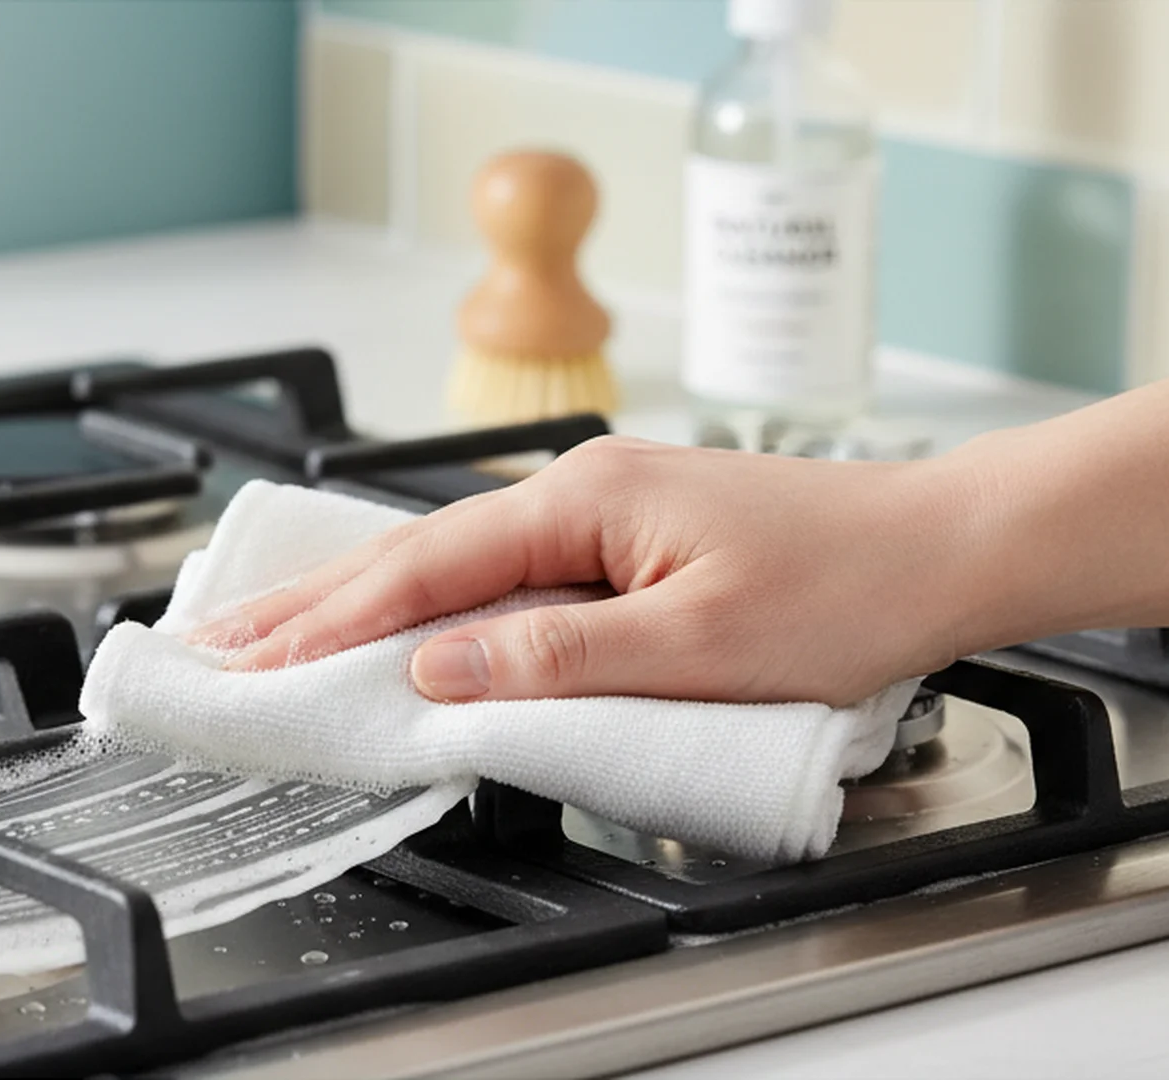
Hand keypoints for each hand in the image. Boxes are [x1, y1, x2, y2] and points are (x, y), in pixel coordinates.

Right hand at [187, 436, 980, 706]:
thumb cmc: (847, 584)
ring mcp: (602, 510)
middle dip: (315, 601)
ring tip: (280, 631)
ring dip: (365, 600)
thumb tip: (437, 667)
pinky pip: (504, 573)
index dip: (336, 621)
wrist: (945, 548)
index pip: (429, 568)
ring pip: (454, 561)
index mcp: (586, 499)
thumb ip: (558, 656)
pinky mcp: (626, 540)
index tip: (259, 659)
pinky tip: (401, 622)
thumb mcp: (697, 643)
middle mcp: (582, 490)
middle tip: (223, 638)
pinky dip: (437, 603)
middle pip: (418, 550)